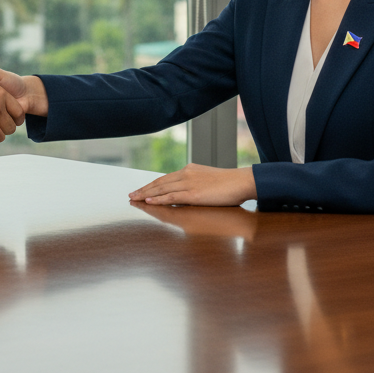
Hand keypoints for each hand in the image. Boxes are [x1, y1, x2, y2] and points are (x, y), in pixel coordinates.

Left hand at [128, 164, 256, 206]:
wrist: (242, 181)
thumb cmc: (229, 184)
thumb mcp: (208, 181)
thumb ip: (196, 184)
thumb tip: (187, 194)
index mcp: (189, 170)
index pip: (165, 178)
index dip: (152, 185)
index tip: (141, 190)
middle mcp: (186, 174)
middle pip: (159, 182)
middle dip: (144, 189)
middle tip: (131, 195)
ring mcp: (189, 183)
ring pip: (162, 189)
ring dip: (146, 194)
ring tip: (134, 198)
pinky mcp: (194, 194)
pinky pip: (171, 196)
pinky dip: (158, 199)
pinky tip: (148, 202)